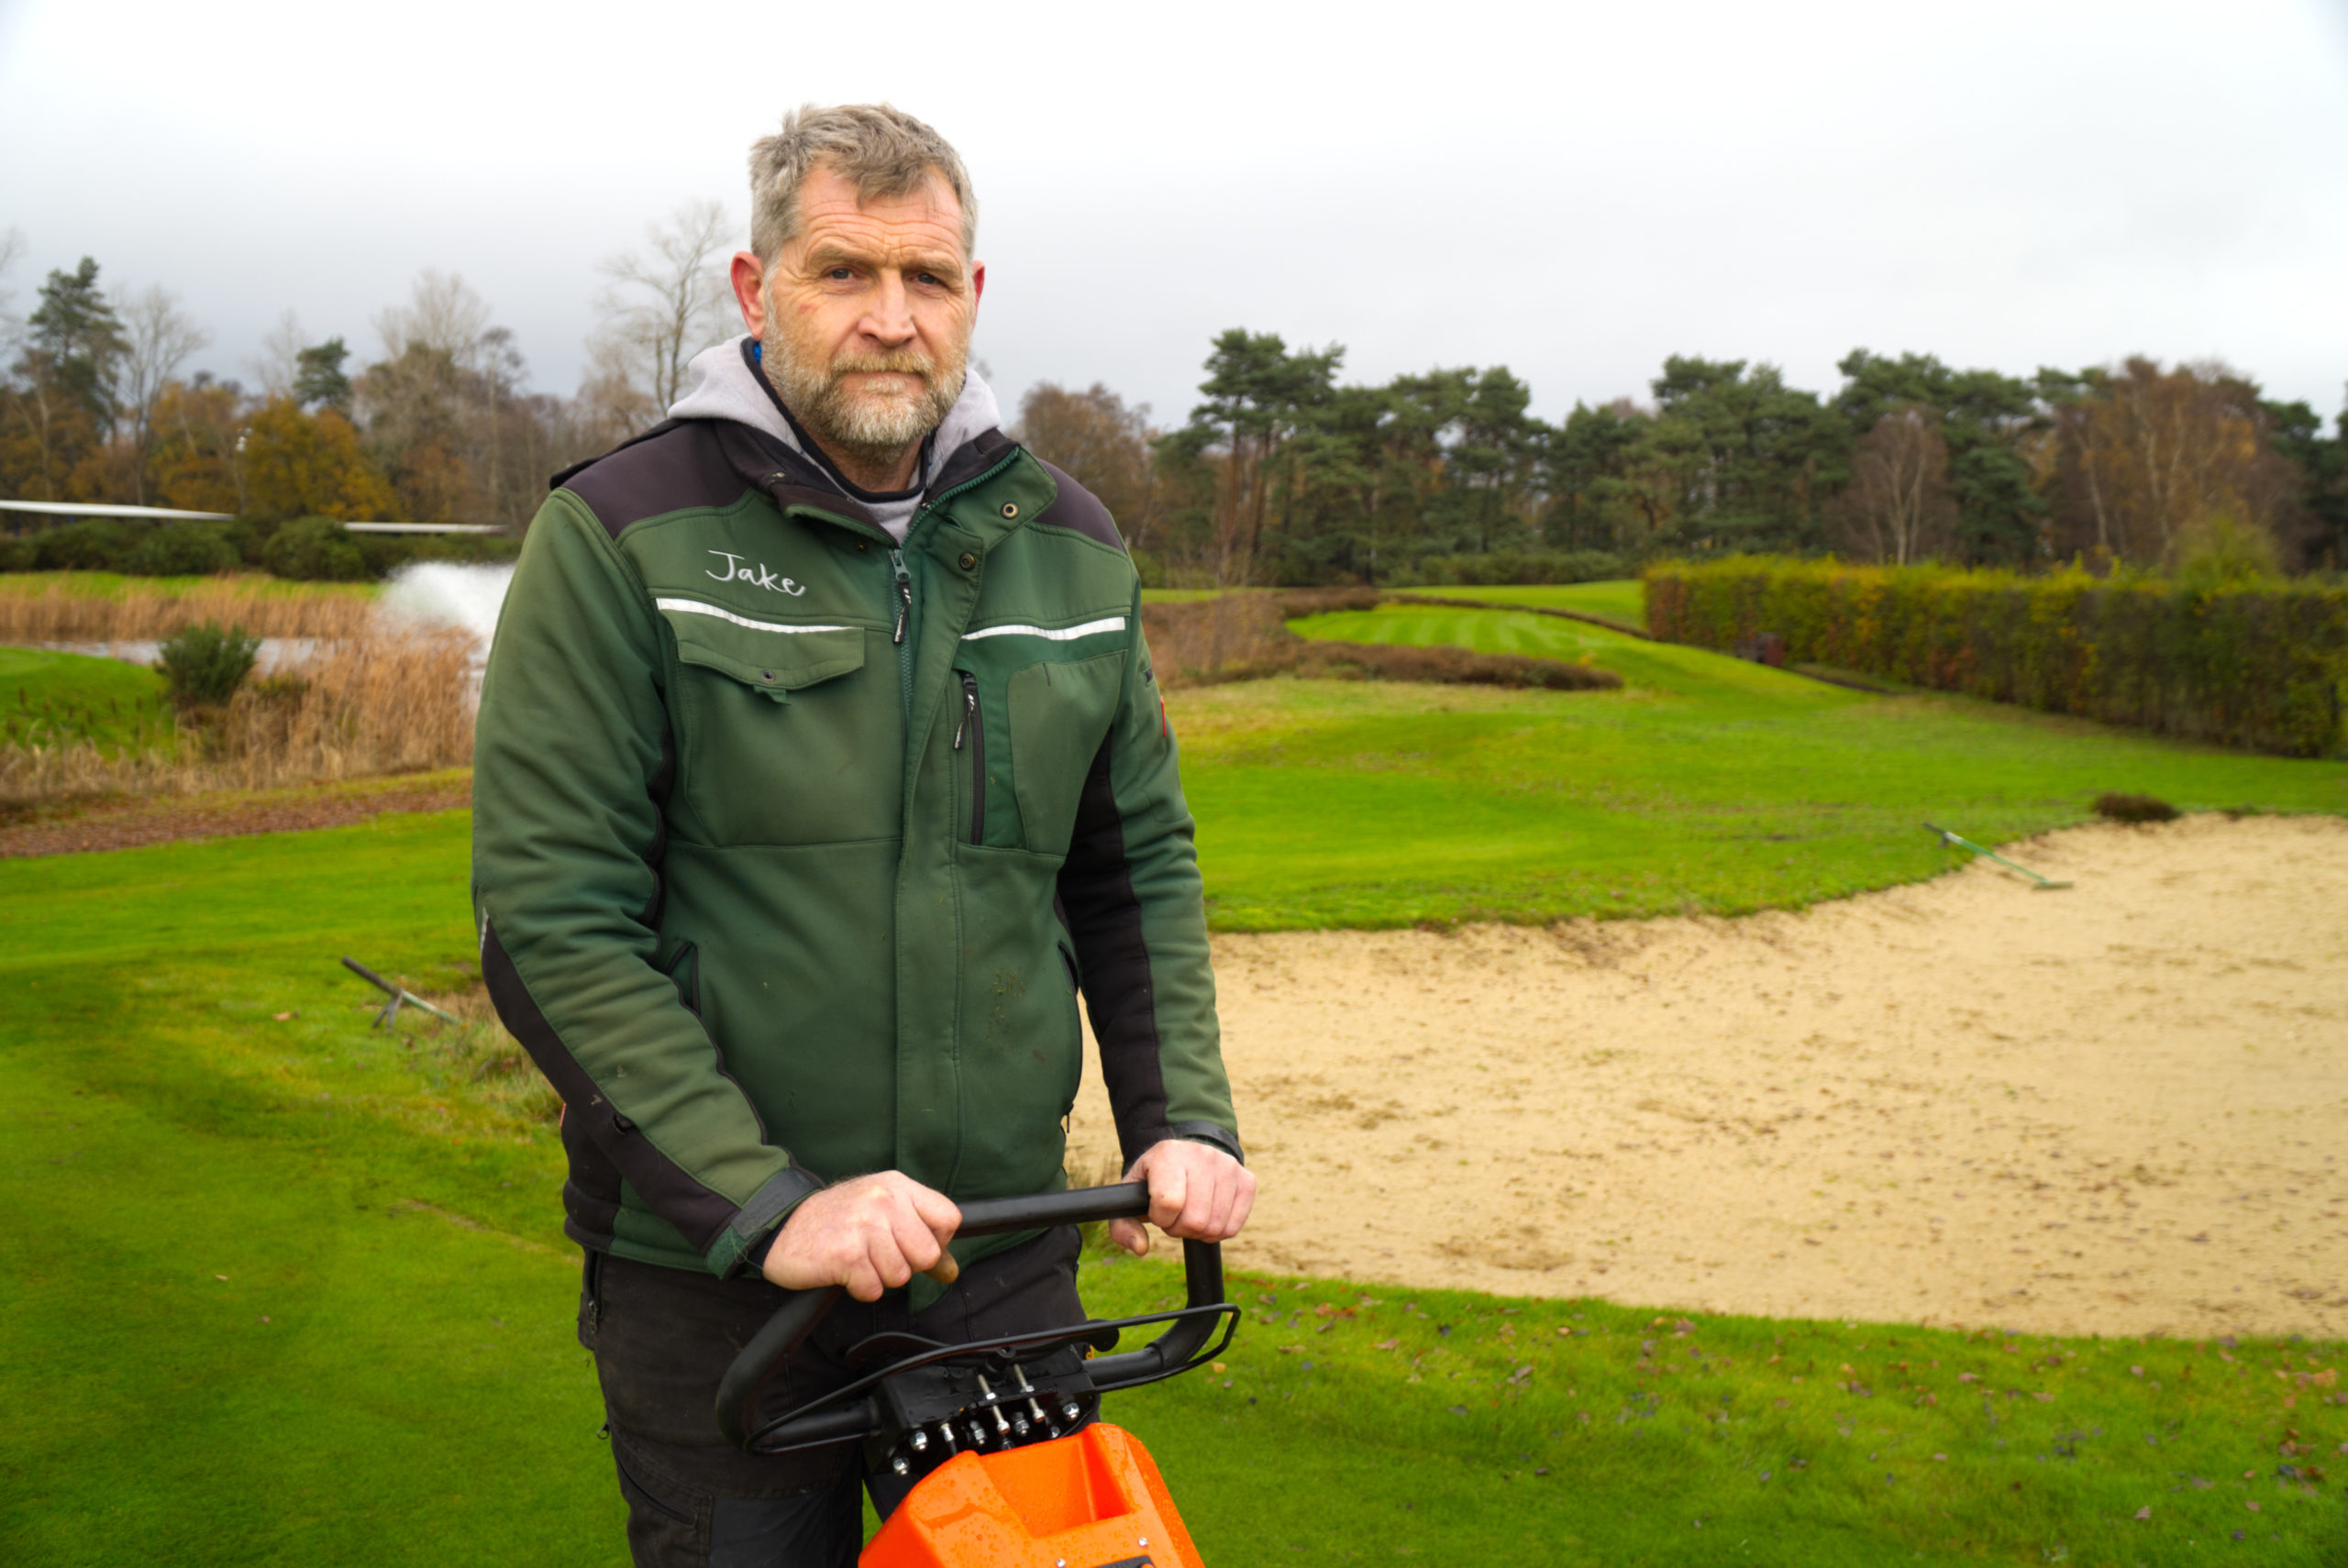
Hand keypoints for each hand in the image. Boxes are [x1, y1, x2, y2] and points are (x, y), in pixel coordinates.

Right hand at [761, 1172, 959, 1301]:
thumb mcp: (881, 1213)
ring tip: (857, 1260)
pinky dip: (860, 1288)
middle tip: (877, 1256)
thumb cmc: (835, 1221)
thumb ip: (918, 1236)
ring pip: (901, 1276)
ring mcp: (865, 1225)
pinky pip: (874, 1289)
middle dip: (906, 1266)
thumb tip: (950, 1271)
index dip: (937, 1242)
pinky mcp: (846, 1254)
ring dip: (878, 1278)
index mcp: (897, 1185)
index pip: (949, 1218)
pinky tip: (844, 1271)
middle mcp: (884, 1199)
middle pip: (928, 1254)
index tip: (911, 1246)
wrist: (781, 1226)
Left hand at [1108, 1139, 1254, 1257]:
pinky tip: (1207, 1216)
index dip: (1161, 1219)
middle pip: (1195, 1219)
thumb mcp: (1131, 1195)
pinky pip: (1233, 1227)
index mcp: (1168, 1155)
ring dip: (1198, 1232)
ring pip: (1215, 1226)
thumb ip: (1123, 1224)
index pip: (1169, 1202)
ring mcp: (1228, 1167)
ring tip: (1190, 1214)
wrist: (1187, 1156)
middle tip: (1175, 1216)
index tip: (1159, 1212)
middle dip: (1180, 1228)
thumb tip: (1140, 1248)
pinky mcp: (1247, 1180)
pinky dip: (1217, 1232)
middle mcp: (1202, 1156)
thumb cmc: (1156, 1179)